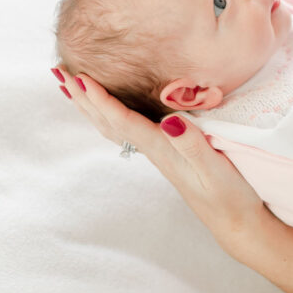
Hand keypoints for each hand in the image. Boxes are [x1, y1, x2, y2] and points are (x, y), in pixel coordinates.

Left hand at [52, 67, 267, 257]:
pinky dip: (109, 114)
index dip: (101, 99)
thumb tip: (169, 121)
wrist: (234, 221)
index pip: (123, 120)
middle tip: (58, 71)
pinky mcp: (166, 153)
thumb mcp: (216, 168)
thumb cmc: (230, 195)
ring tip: (69, 87)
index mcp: (162, 149)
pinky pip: (127, 129)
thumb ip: (193, 144)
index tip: (79, 77)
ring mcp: (158, 153)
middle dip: (82, 98)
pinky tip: (108, 109)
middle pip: (107, 122)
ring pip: (113, 126)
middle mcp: (154, 150)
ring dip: (90, 106)